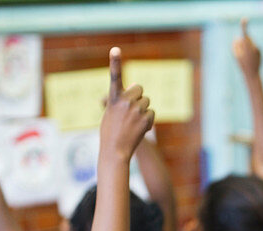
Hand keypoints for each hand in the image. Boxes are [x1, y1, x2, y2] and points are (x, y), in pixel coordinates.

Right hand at [99, 48, 153, 162]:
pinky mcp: (146, 118)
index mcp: (113, 98)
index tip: (116, 49)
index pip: (115, 77)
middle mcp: (125, 101)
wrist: (115, 150)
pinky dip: (148, 121)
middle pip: (140, 90)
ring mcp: (136, 109)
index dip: (115, 62)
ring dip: (143, 110)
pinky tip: (139, 129)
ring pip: (147, 102)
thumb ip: (122, 99)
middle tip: (132, 109)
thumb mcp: (111, 112)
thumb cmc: (111, 131)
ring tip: (133, 122)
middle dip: (138, 97)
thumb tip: (137, 88)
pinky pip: (152, 114)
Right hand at [232, 19, 261, 76]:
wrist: (252, 73)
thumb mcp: (235, 54)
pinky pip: (253, 47)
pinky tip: (250, 58)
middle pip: (245, 38)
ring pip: (249, 42)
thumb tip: (238, 38)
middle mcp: (254, 46)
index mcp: (247, 47)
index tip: (245, 19)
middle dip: (242, 41)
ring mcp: (257, 48)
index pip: (245, 34)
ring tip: (246, 57)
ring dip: (246, 47)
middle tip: (240, 53)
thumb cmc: (242, 64)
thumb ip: (235, 44)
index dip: (244, 26)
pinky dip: (250, 50)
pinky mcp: (260, 51)